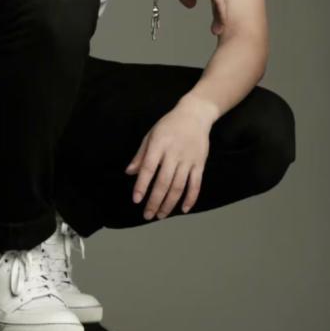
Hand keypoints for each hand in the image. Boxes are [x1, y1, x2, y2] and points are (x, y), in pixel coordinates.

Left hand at [124, 104, 211, 218]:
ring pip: (179, 186)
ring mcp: (188, 160)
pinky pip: (196, 184)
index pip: (148, 168)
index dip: (142, 185)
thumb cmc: (169, 125)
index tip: (136, 200)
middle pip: (164, 182)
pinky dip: (191, 198)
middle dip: (155, 201)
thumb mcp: (151, 134)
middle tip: (148, 215)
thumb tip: (129, 172)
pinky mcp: (200, 164)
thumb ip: (140, 154)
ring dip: (169, 203)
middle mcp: (174, 154)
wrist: (195, 114)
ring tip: (161, 215)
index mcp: (159, 145)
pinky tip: (184, 209)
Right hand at [155, 0, 226, 35]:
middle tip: (217, 28)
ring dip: (221, 17)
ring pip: (222, 1)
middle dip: (220, 14)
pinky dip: (220, 14)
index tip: (213, 19)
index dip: (214, 7)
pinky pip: (220, 2)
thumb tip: (192, 5)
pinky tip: (220, 24)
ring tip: (218, 30)